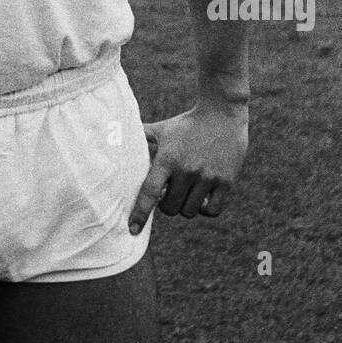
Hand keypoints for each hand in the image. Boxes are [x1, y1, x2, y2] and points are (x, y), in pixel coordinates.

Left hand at [128, 99, 247, 234]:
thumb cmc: (187, 124)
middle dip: (167, 205)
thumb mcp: (162, 130)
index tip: (132, 230)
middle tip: (170, 194)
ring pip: (189, 211)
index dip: (140, 213)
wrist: (222, 112)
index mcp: (167, 158)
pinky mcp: (226, 181)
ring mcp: (208, 176)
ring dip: (185, 206)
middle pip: (170, 208)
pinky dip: (205, 209)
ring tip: (186, 192)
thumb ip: (141, 137)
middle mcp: (187, 170)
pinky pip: (212, 211)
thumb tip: (115, 135)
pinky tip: (202, 197)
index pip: (150, 192)